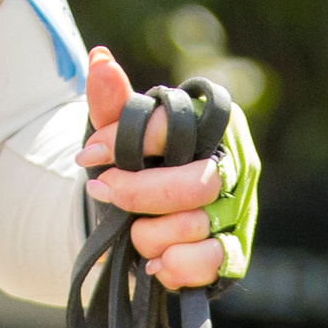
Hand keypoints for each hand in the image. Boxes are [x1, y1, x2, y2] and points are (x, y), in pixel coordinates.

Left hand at [77, 49, 258, 291]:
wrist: (141, 216)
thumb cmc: (136, 165)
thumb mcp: (118, 132)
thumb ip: (110, 102)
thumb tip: (100, 60)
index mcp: (215, 122)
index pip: (174, 126)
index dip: (125, 143)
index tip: (88, 156)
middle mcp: (237, 164)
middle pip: (196, 185)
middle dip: (139, 195)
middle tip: (104, 193)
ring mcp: (240, 209)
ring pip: (196, 226)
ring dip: (148, 235)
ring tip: (132, 233)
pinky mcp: (236, 250)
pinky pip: (212, 262)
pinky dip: (177, 266)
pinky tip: (153, 264)